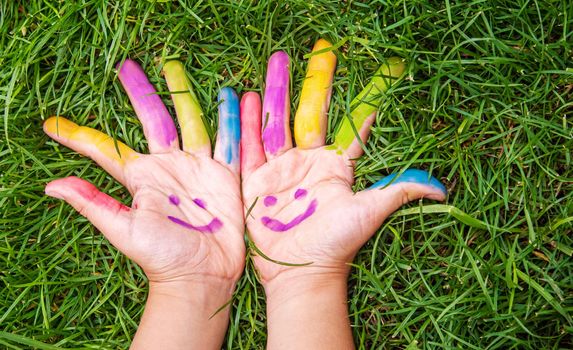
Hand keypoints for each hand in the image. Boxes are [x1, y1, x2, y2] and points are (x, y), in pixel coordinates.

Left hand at [44, 59, 243, 348]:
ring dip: (187, 95)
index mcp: (142, 177)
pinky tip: (235, 96)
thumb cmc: (161, 255)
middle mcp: (169, 166)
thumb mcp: (125, 229)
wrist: (202, 274)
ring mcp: (198, 167)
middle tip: (128, 65)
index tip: (51, 124)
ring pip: (193, 121)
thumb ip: (94, 202)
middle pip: (155, 119)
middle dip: (143, 93)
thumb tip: (51, 185)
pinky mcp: (225, 174)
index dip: (80, 136)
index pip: (107, 149)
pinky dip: (234, 119)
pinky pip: (230, 141)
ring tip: (176, 67)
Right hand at [240, 39, 446, 348]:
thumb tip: (442, 188)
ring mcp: (282, 169)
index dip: (365, 99)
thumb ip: (398, 191)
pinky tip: (245, 97)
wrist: (299, 272)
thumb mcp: (367, 212)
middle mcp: (310, 161)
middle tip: (318, 50)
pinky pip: (250, 146)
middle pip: (310, 113)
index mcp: (337, 165)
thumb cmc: (336, 243)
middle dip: (312, 82)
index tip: (378, 71)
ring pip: (278, 122)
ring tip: (276, 62)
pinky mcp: (257, 180)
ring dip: (277, 92)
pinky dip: (247, 123)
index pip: (352, 124)